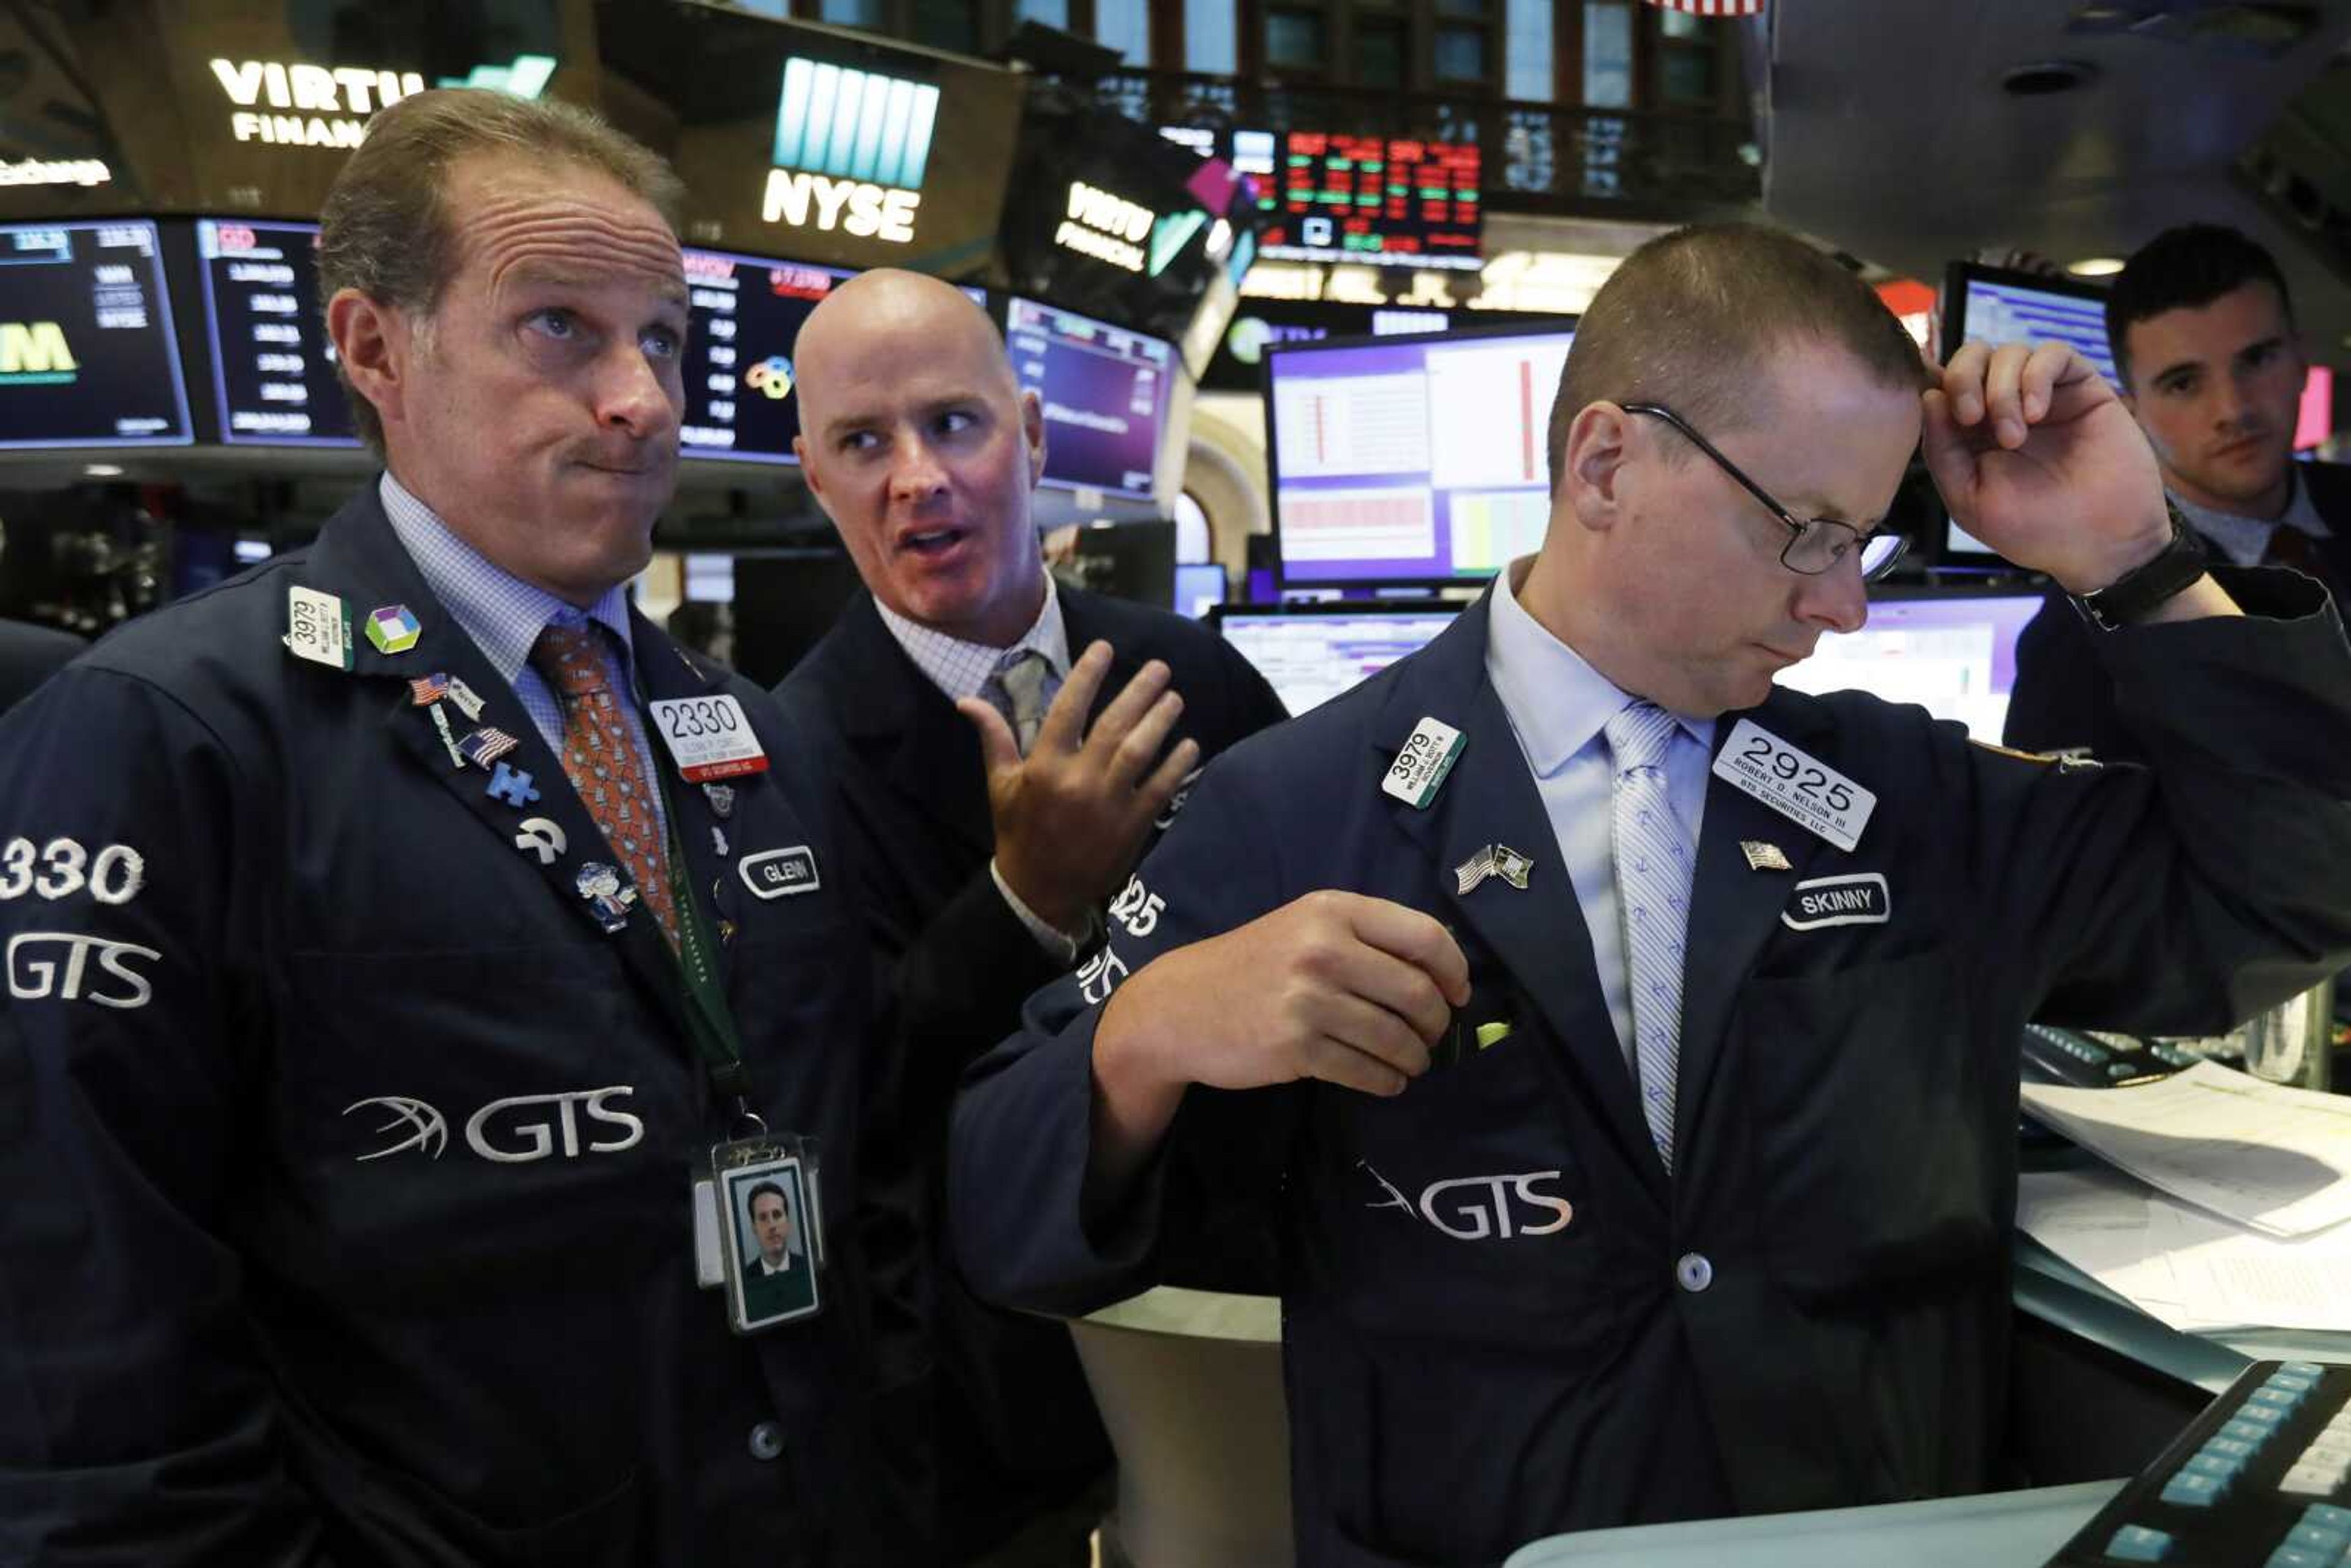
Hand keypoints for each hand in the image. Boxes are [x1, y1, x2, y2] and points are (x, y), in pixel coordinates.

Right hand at [957, 641, 1200, 933]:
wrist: (1039, 891)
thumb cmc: (1019, 831)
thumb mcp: (1000, 785)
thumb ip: (994, 738)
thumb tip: (967, 700)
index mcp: (1044, 766)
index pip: (1069, 709)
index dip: (1088, 675)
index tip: (1105, 649)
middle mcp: (1078, 781)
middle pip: (1115, 725)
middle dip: (1140, 691)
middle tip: (1160, 668)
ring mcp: (1108, 804)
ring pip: (1140, 751)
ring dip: (1161, 721)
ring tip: (1175, 697)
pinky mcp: (1132, 825)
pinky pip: (1160, 788)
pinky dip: (1177, 765)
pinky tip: (1190, 744)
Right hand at [1091, 891, 1469, 1149]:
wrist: (1179, 1006)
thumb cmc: (1252, 965)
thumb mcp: (1304, 927)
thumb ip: (1364, 938)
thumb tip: (1442, 971)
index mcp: (1333, 910)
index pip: (1425, 936)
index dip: (1455, 971)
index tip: (1458, 994)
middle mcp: (1324, 950)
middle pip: (1418, 993)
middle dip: (1438, 1023)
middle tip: (1433, 1036)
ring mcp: (1309, 1000)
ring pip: (1396, 1038)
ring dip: (1416, 1058)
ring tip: (1411, 1062)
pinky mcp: (1295, 1048)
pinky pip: (1366, 1072)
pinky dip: (1387, 1081)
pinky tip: (1387, 1080)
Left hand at [1922, 339, 2171, 592]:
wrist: (2101, 542)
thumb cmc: (2034, 528)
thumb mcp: (1969, 498)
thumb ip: (1942, 450)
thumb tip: (1929, 395)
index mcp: (1970, 432)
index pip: (1942, 384)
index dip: (1933, 382)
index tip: (1933, 403)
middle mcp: (2004, 406)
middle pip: (1972, 357)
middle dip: (1963, 378)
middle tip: (1971, 417)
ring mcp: (2043, 394)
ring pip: (2009, 353)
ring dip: (2002, 389)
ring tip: (2014, 437)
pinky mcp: (2081, 387)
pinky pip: (2053, 353)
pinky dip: (2036, 375)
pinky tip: (2036, 413)